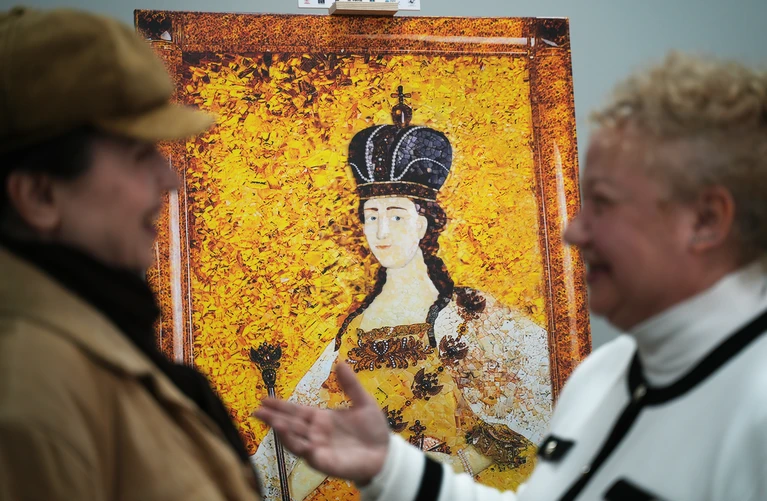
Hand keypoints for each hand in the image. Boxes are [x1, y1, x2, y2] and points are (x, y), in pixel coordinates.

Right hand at [252, 363, 389, 484]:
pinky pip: (309, 455)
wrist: (386, 454)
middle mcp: (316, 433)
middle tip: (257, 411)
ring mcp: (319, 448)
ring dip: (284, 432)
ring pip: (296, 440)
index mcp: (321, 418)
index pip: (296, 411)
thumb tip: (341, 362)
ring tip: (273, 422)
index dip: (280, 406)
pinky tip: (294, 439)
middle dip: (273, 418)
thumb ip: (351, 385)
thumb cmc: (373, 430)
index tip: (264, 399)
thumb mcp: (363, 402)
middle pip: (290, 424)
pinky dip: (300, 447)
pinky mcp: (325, 462)